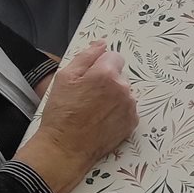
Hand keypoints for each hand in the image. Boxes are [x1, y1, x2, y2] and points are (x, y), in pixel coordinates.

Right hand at [16, 40, 137, 192]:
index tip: (88, 78)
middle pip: (119, 75)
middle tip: (86, 96)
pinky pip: (127, 109)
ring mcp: (129, 107)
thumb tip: (101, 44)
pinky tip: (101, 120)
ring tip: (92, 110)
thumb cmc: (61, 113)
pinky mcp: (132, 123)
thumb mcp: (65, 78)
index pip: (113, 56)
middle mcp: (123, 88)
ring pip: (123, 92)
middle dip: (106, 81)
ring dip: (112, 96)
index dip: (99, 66)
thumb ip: (86, 56)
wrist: (65, 148)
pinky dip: (117, 111)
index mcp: (106, 74)